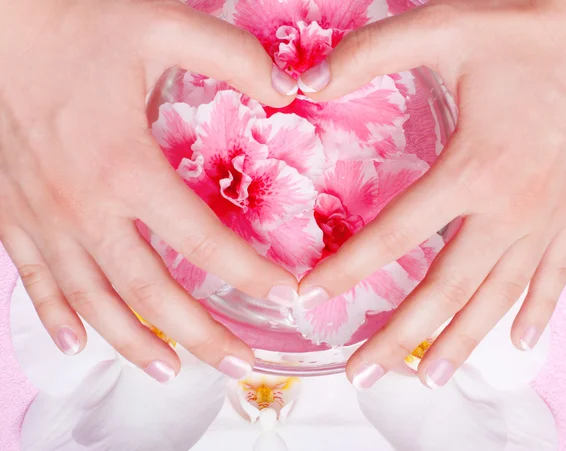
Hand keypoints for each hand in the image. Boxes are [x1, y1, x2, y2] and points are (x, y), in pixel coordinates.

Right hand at [0, 0, 297, 380]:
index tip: (286, 295)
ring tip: (170, 372)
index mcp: (125, 167)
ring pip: (91, 299)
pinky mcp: (11, 215)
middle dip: (200, 333)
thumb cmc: (75, 23)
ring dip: (132, 342)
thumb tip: (294, 89)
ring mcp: (42, 218)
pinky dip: (55, 316)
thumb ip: (233, 57)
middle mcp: (83, 207)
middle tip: (238, 365)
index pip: (202, 240)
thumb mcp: (162, 26)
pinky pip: (33, 279)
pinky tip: (76, 343)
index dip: (250, 273)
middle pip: (149, 290)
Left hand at [298, 0, 565, 387]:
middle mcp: (513, 207)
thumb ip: (369, 54)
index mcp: (475, 168)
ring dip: (461, 341)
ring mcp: (550, 218)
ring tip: (431, 377)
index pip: (397, 235)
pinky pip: (555, 277)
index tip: (312, 297)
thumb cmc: (523, 30)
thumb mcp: (442, 30)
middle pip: (445, 288)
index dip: (349, 270)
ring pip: (498, 297)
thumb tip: (303, 80)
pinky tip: (519, 343)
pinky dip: (534, 312)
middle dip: (399, 336)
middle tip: (361, 373)